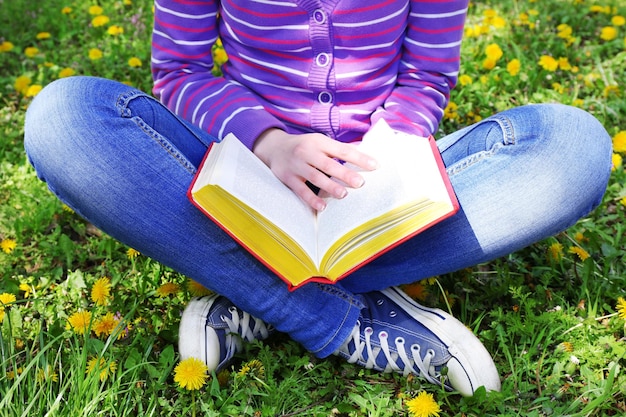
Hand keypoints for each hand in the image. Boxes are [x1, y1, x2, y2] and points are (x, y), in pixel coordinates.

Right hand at [253, 129, 377, 210]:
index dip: (359, 158)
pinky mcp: (287, 178)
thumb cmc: (304, 147)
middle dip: (345, 174)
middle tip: (360, 183)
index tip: (375, 166)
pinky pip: (301, 190)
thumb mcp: (319, 142)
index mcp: (319, 142)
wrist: (274, 148)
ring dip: (330, 187)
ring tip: (344, 194)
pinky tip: (323, 207)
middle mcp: (307, 152)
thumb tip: (364, 155)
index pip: (342, 149)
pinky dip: (311, 199)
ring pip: (315, 177)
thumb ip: (338, 149)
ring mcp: (296, 165)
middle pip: (328, 164)